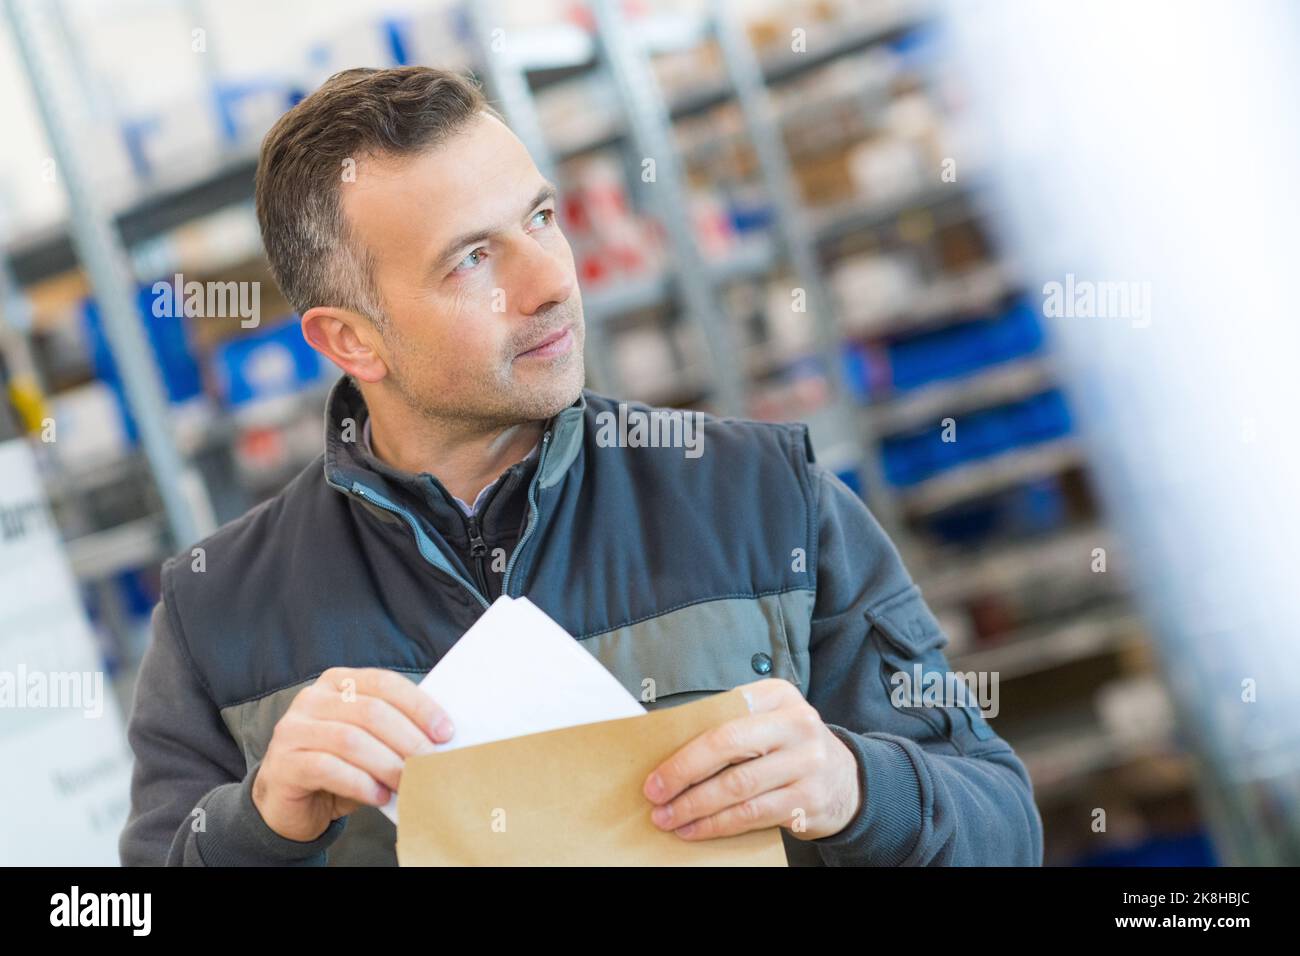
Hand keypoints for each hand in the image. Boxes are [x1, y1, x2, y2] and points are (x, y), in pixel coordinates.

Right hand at [252, 667, 454, 841]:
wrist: (290, 802)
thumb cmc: (340, 767)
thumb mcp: (370, 742)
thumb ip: (396, 732)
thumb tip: (441, 741)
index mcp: (338, 682)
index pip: (385, 683)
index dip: (419, 706)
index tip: (446, 732)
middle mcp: (312, 698)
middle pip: (371, 712)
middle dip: (408, 740)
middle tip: (432, 764)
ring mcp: (294, 729)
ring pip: (350, 740)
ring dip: (387, 764)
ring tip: (408, 783)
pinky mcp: (283, 763)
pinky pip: (328, 769)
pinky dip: (360, 783)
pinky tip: (379, 796)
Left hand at [643, 678, 860, 841]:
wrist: (848, 781)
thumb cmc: (790, 748)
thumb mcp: (768, 722)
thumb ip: (729, 725)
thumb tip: (667, 751)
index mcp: (777, 696)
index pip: (722, 716)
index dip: (684, 746)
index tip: (653, 770)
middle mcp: (797, 724)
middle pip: (728, 746)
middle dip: (683, 774)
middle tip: (655, 794)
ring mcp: (807, 762)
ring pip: (738, 786)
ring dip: (695, 806)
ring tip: (668, 818)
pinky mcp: (810, 799)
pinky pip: (753, 814)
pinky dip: (718, 824)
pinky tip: (696, 830)